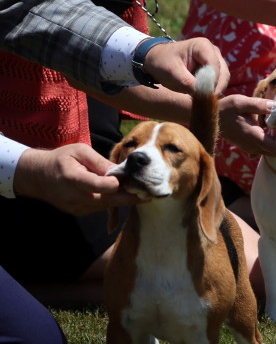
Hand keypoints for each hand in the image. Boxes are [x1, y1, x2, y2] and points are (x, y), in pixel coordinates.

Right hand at [13, 144, 141, 215]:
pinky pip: (100, 208)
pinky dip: (113, 202)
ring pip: (105, 206)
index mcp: (72, 178)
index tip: (130, 180)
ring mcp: (76, 207)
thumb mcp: (79, 151)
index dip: (115, 184)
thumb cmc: (62, 159)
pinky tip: (126, 196)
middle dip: (129, 197)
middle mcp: (74, 196)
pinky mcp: (79, 212)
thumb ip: (99, 162)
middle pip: (106, 199)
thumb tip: (119, 171)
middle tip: (149, 194)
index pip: (98, 185)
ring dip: (123, 201)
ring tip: (143, 194)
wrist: (38, 176)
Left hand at [143, 37, 230, 94]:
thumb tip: (204, 95)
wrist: (157, 61)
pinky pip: (219, 82)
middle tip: (205, 102)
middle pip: (223, 73)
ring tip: (202, 100)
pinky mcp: (214, 70)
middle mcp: (213, 51)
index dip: (212, 82)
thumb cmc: (162, 63)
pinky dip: (212, 91)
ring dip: (214, 90)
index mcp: (203, 46)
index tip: (204, 97)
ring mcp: (215, 60)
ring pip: (223, 79)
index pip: (215, 66)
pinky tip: (202, 97)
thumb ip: (187, 83)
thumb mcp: (171, 73)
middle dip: (215, 88)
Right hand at [219, 95, 275, 155]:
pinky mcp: (251, 145)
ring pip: (274, 151)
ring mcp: (252, 148)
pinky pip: (268, 147)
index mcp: (252, 137)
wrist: (210, 117)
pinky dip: (275, 138)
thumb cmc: (225, 109)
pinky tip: (274, 125)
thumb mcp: (241, 102)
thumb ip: (259, 105)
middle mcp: (253, 146)